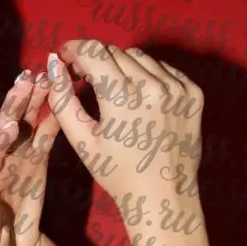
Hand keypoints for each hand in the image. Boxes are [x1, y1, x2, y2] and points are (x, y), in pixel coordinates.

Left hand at [0, 70, 60, 245]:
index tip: (11, 127)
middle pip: (3, 130)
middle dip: (13, 105)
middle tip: (25, 81)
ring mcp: (16, 159)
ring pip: (24, 124)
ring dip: (32, 100)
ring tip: (43, 75)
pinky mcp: (34, 161)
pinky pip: (43, 136)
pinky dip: (51, 118)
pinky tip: (61, 97)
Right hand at [45, 41, 203, 205]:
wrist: (162, 196)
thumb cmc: (117, 174)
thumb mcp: (83, 141)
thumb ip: (63, 100)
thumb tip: (54, 65)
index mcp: (122, 97)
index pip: (92, 51)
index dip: (74, 49)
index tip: (65, 57)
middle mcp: (153, 85)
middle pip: (115, 52)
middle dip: (95, 60)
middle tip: (85, 79)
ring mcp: (177, 88)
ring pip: (140, 58)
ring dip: (122, 67)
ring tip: (113, 91)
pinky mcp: (193, 94)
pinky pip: (164, 70)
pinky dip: (148, 76)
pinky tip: (140, 99)